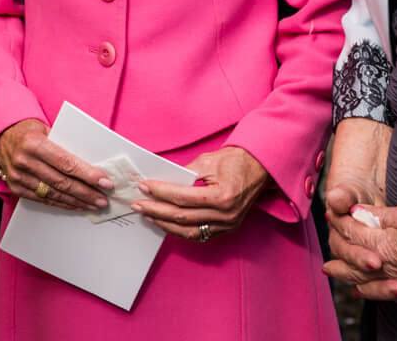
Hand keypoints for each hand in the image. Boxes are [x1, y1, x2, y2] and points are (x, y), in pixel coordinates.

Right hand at [0, 119, 111, 211]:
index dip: (87, 174)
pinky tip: (76, 205)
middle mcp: (24, 161)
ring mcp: (18, 177)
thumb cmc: (29, 131)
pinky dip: (62, 203)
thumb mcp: (46, 129)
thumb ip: (64, 145)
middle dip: (86, 192)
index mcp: (33, 143)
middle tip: (103, 199)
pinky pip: (43, 199)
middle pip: (61, 181)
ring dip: (77, 201)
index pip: (66, 162)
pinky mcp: (16, 188)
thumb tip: (93, 164)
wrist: (1, 136)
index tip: (105, 182)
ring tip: (94, 204)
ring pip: (54, 194)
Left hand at [133, 146, 268, 241]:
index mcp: (222, 196)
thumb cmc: (235, 161)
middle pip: (183, 217)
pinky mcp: (227, 229)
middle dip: (156, 210)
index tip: (144, 187)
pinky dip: (181, 231)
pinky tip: (166, 223)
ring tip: (148, 216)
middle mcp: (226, 215)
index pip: (183, 198)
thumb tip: (161, 181)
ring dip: (165, 225)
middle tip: (138, 205)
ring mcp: (228, 225)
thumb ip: (185, 173)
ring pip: (190, 232)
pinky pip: (200, 235)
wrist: (259, 168)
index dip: (160, 193)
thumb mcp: (208, 161)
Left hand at [324, 201, 396, 312]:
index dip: (342, 223)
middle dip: (339, 264)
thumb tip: (357, 213)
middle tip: (326, 266)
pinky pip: (394, 294)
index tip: (334, 216)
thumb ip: (379, 216)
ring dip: (355, 283)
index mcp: (382, 246)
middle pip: (355, 267)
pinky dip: (381, 294)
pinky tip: (377, 294)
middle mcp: (390, 268)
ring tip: (345, 285)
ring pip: (372, 284)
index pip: (354, 235)